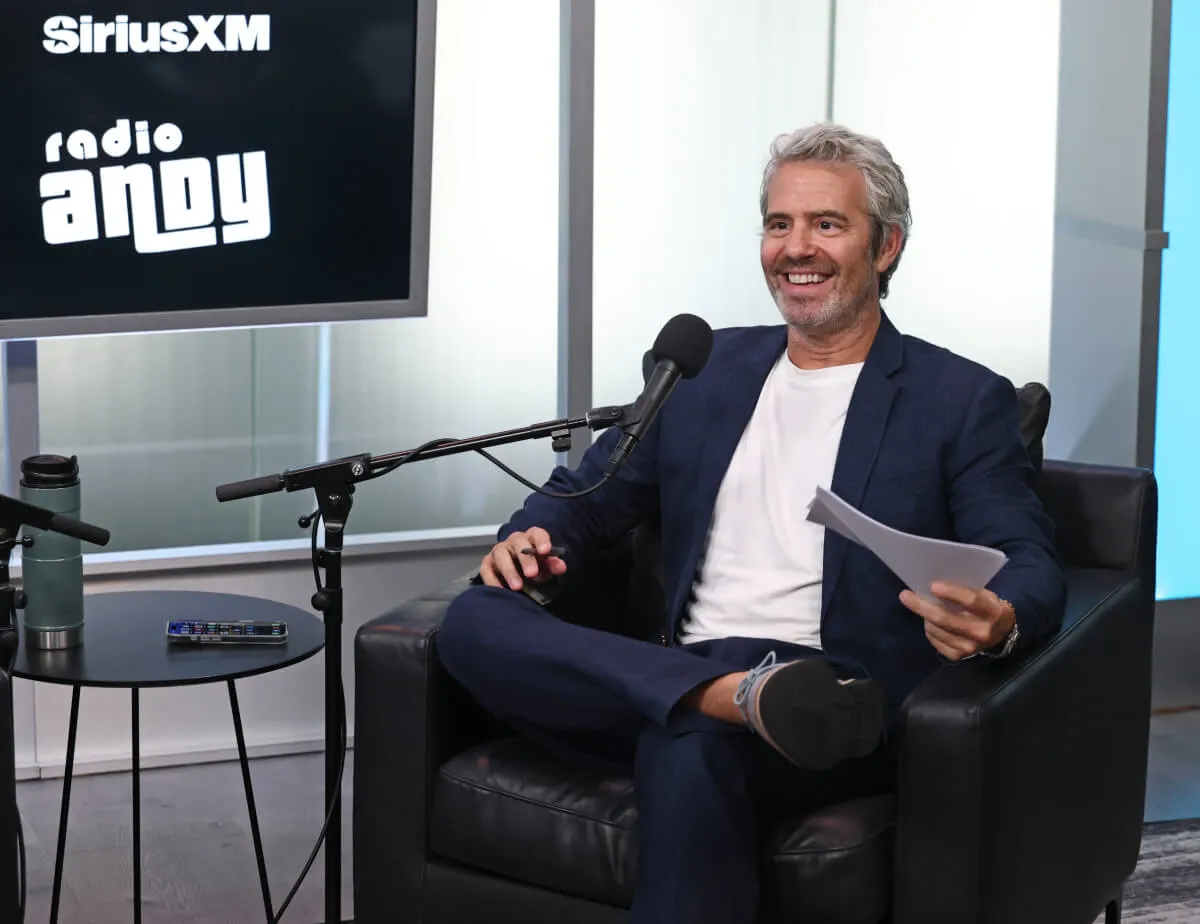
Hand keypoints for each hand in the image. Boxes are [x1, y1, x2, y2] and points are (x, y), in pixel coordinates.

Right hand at [479, 527, 567, 590]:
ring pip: (500, 555)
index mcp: (532, 538)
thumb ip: (553, 565)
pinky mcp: (488, 564)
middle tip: (532, 574)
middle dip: (525, 559)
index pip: (537, 534)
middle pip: (518, 543)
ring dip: (509, 571)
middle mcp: (514, 541)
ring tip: (517, 587)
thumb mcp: (547, 568)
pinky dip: (492, 580)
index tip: (545, 551)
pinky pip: (486, 570)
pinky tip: (501, 591)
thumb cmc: (536, 568)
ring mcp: (499, 551)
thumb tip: (561, 566)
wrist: (521, 578)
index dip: (541, 541)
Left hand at [899, 582, 1015, 661]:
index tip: (932, 586)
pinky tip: (932, 623)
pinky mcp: (958, 656)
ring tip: (924, 608)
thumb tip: (933, 586)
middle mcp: (981, 632)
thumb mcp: (985, 595)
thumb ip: (966, 591)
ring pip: (935, 629)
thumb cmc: (987, 608)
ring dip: (925, 617)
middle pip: (945, 619)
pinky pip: (934, 640)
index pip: (971, 601)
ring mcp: (969, 647)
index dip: (951, 593)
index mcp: (992, 612)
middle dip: (921, 606)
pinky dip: (929, 629)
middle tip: (905, 595)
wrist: (1001, 635)